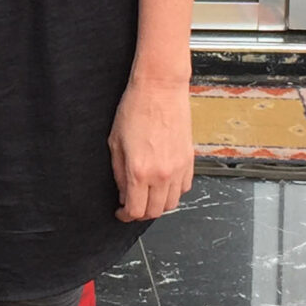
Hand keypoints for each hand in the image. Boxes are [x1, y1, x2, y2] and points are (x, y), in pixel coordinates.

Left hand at [109, 76, 193, 221]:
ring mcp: (178, 168)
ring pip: (172, 203)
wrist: (160, 89)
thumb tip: (123, 192)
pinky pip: (184, 188)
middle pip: (155, 212)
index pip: (135, 210)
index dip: (125, 215)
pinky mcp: (189, 160)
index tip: (120, 212)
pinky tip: (163, 183)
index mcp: (139, 170)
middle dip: (141, 213)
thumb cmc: (135, 109)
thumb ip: (119, 173)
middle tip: (132, 206)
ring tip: (147, 195)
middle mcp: (161, 174)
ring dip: (158, 204)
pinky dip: (173, 192)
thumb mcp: (115, 142)